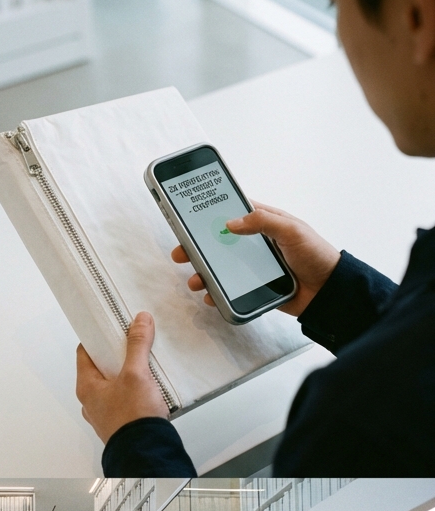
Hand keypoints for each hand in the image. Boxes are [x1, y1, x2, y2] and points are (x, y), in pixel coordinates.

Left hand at [75, 313, 168, 442]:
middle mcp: (92, 401)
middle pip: (100, 368)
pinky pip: (124, 399)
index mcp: (87, 387)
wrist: (145, 451)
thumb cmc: (132, 418)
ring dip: (127, 372)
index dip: (96, 338)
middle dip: (116, 354)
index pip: (84, 353)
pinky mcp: (121, 422)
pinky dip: (134, 389)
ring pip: (113, 384)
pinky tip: (149, 385)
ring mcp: (105, 413)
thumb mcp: (136, 374)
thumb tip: (139, 322)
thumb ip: (137, 346)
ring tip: (143, 362)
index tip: (109, 327)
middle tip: (131, 342)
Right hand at [172, 202, 338, 317]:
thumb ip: (263, 221)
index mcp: (264, 223)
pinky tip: (211, 297)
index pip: (232, 214)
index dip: (211, 215)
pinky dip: (217, 295)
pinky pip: (229, 291)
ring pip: (220, 269)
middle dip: (197, 249)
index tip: (190, 218)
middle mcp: (254, 245)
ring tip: (195, 280)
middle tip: (181, 253)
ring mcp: (252, 268)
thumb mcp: (292, 230)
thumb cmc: (316, 254)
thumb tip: (231, 223)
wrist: (328, 290)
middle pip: (218, 244)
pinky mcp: (253, 288)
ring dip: (203, 274)